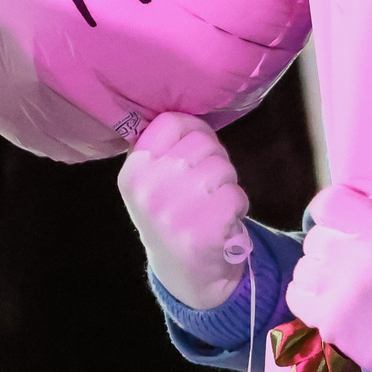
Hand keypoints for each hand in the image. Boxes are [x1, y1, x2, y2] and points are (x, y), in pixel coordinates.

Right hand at [119, 113, 249, 311]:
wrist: (186, 273)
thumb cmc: (176, 213)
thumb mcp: (154, 179)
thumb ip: (166, 144)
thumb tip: (193, 98)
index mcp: (133, 171)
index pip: (173, 121)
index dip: (195, 131)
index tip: (196, 153)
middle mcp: (148, 189)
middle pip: (203, 143)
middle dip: (214, 161)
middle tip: (205, 187)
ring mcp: (174, 210)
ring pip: (222, 168)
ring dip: (227, 185)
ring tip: (212, 205)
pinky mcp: (203, 230)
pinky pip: (237, 195)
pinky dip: (238, 206)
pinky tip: (222, 221)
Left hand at [283, 186, 371, 371]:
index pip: (328, 203)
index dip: (330, 209)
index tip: (339, 219)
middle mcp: (349, 254)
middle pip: (314, 237)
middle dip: (328, 245)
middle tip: (346, 259)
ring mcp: (332, 288)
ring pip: (303, 266)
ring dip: (317, 272)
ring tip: (337, 282)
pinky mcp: (323, 317)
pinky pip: (296, 294)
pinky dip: (306, 294)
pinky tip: (326, 298)